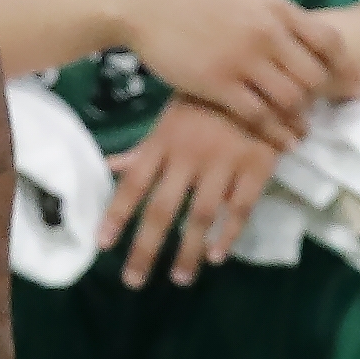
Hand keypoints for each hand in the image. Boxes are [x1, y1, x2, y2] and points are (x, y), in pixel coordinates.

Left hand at [98, 94, 280, 289]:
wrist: (258, 78)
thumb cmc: (204, 102)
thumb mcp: (167, 120)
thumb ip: (141, 150)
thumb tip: (107, 166)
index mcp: (161, 145)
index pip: (133, 185)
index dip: (116, 214)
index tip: (101, 244)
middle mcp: (187, 158)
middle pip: (161, 209)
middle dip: (146, 248)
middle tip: (134, 280)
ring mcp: (222, 164)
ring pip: (200, 215)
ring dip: (187, 250)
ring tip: (179, 279)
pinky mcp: (256, 168)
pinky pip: (241, 207)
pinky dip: (229, 234)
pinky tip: (216, 257)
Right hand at [117, 0, 356, 148]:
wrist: (145, 6)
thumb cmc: (192, 4)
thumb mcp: (244, 0)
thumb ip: (276, 21)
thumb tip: (304, 46)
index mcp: (277, 10)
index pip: (329, 41)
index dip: (344, 68)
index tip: (348, 87)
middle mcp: (266, 33)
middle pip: (314, 76)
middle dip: (318, 98)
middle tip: (311, 109)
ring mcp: (242, 59)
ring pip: (290, 99)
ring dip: (296, 118)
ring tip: (295, 127)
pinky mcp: (216, 83)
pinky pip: (258, 115)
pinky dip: (271, 131)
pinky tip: (275, 138)